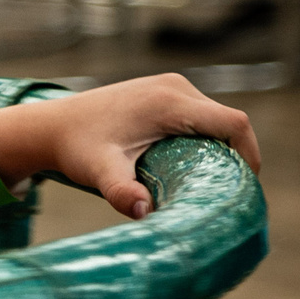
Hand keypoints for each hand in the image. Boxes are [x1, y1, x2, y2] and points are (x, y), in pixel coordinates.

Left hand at [0, 74, 259, 219]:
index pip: (233, 123)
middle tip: (225, 188)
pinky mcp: (162, 91)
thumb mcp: (98, 172)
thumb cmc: (75, 149)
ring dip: (217, 145)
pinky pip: (198, 113)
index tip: (245, 183)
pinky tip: (190, 163)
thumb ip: (121, 191)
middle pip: (227, 121)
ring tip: (208, 179)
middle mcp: (174, 87)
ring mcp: (168, 85)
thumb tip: (143, 213)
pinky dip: (202, 136)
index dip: (249, 153)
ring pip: (214, 117)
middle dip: (233, 153)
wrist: (50, 126)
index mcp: (169, 102)